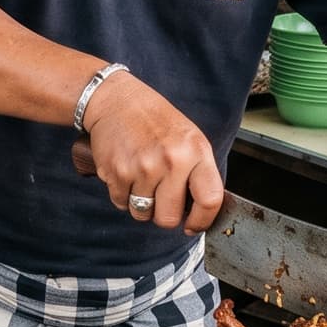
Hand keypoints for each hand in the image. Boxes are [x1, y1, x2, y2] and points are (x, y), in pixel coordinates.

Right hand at [75, 75, 224, 233]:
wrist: (117, 101)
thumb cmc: (155, 120)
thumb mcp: (189, 138)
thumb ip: (198, 171)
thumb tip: (201, 210)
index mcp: (195, 151)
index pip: (209, 200)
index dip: (202, 220)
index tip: (194, 225)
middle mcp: (171, 161)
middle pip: (169, 218)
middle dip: (164, 214)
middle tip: (161, 198)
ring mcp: (142, 168)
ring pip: (142, 214)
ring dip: (141, 204)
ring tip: (142, 179)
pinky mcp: (117, 173)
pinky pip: (121, 203)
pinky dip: (122, 195)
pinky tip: (126, 173)